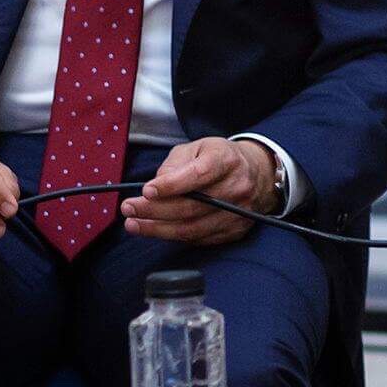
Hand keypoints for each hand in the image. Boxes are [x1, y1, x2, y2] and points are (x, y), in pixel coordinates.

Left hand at [120, 137, 281, 244]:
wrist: (256, 173)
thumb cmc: (221, 159)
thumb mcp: (198, 148)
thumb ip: (175, 164)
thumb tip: (156, 187)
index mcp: (227, 160)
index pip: (199, 174)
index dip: (172, 185)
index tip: (146, 190)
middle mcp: (237, 187)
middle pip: (192, 206)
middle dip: (154, 210)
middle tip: (129, 209)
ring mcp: (238, 212)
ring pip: (192, 228)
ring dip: (158, 229)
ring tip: (134, 224)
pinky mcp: (235, 230)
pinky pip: (199, 239)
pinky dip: (174, 237)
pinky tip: (157, 230)